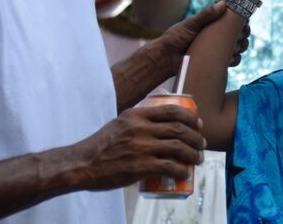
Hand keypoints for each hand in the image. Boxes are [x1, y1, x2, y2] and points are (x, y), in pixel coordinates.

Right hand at [69, 105, 205, 189]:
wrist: (81, 165)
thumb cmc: (100, 146)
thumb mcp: (119, 124)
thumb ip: (138, 123)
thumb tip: (160, 127)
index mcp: (136, 115)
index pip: (171, 110)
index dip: (190, 116)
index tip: (198, 123)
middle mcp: (140, 128)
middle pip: (179, 128)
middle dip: (196, 136)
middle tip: (202, 143)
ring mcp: (141, 147)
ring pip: (178, 147)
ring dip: (193, 153)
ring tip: (198, 159)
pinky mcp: (140, 166)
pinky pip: (169, 166)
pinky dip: (182, 170)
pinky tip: (185, 173)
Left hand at [156, 2, 245, 71]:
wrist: (165, 59)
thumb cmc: (175, 38)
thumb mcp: (190, 24)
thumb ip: (206, 15)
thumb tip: (224, 4)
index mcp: (212, 24)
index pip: (232, 19)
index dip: (241, 20)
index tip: (243, 22)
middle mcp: (218, 36)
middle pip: (239, 33)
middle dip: (243, 35)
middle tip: (239, 37)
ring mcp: (218, 49)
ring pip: (239, 47)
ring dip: (241, 47)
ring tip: (234, 48)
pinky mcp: (217, 61)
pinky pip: (232, 61)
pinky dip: (235, 60)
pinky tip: (231, 59)